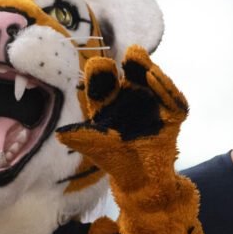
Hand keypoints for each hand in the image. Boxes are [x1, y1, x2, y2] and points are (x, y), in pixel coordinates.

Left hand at [56, 45, 187, 193]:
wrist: (143, 180)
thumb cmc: (115, 160)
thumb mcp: (95, 147)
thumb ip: (80, 138)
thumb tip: (60, 134)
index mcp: (109, 100)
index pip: (103, 81)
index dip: (100, 73)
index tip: (99, 66)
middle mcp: (131, 95)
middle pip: (132, 72)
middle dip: (133, 61)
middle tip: (132, 53)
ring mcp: (153, 102)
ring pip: (152, 79)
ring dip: (148, 68)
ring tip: (141, 61)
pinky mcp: (172, 113)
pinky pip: (172, 97)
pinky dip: (166, 87)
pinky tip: (155, 79)